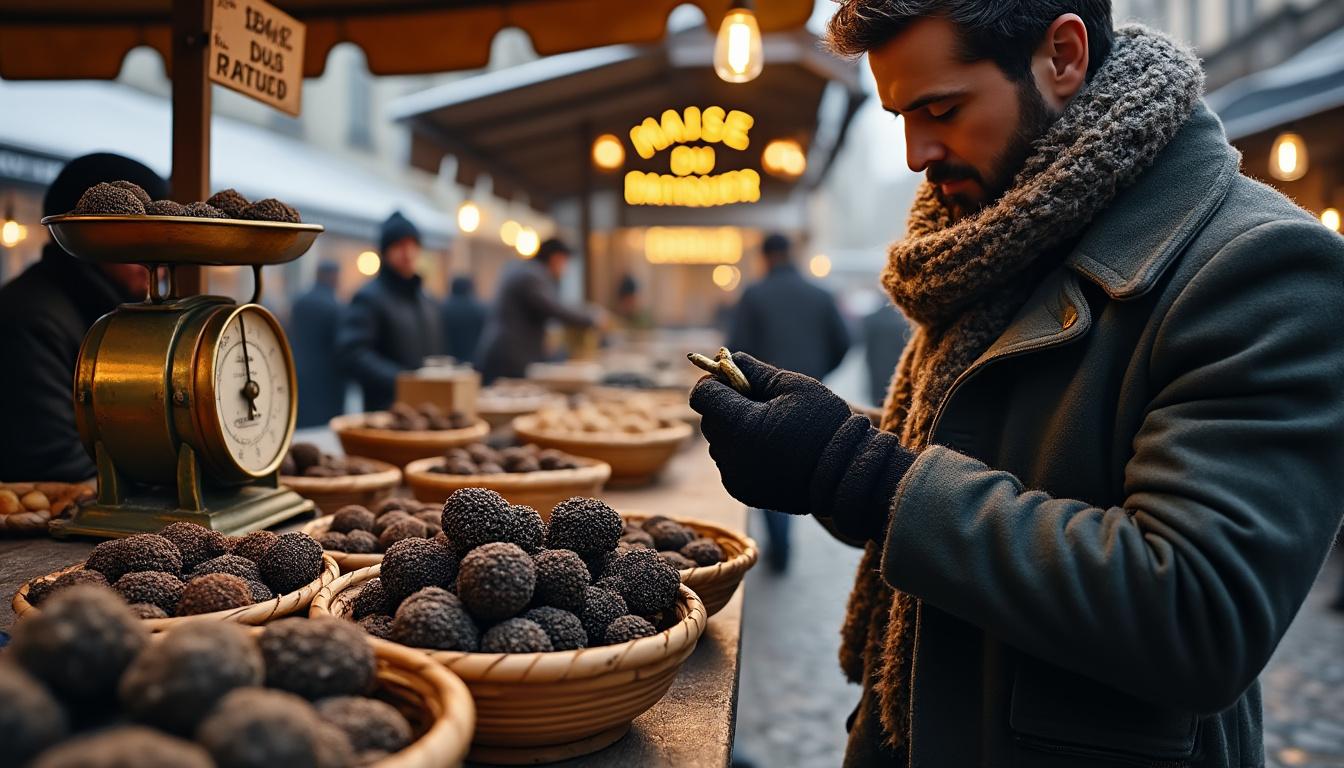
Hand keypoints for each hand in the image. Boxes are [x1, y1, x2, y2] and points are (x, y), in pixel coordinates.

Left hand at [690, 353, 914, 539]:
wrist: (847, 472)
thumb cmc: (825, 424)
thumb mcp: (794, 386)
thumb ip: (757, 371)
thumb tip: (733, 358)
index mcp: (740, 425)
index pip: (703, 394)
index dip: (717, 382)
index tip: (739, 381)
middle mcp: (731, 454)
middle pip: (709, 420)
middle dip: (727, 408)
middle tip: (761, 405)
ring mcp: (736, 477)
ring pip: (719, 443)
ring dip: (734, 432)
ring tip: (771, 430)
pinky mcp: (744, 492)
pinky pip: (730, 464)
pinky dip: (743, 455)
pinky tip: (771, 451)